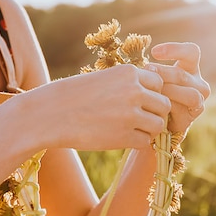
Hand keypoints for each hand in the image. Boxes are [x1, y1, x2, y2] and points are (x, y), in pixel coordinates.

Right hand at [41, 64, 170, 149]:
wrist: (52, 114)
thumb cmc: (75, 96)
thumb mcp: (104, 79)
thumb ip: (128, 84)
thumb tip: (153, 93)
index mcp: (129, 73)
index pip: (159, 83)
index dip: (151, 94)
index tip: (139, 101)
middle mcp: (134, 91)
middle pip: (164, 104)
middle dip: (154, 113)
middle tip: (139, 119)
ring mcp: (131, 114)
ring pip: (158, 125)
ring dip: (148, 129)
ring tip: (131, 130)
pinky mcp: (125, 136)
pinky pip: (145, 142)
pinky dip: (137, 142)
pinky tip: (122, 139)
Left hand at [147, 42, 210, 134]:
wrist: (151, 119)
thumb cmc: (150, 91)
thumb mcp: (151, 76)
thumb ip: (152, 69)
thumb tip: (147, 68)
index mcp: (191, 68)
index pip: (192, 52)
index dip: (175, 50)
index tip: (154, 52)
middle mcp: (199, 84)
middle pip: (183, 75)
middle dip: (162, 73)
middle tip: (146, 72)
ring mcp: (198, 103)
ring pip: (189, 94)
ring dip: (168, 92)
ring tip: (150, 91)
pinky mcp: (188, 119)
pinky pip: (181, 112)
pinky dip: (166, 109)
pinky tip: (151, 107)